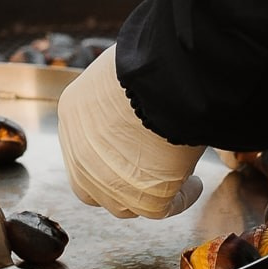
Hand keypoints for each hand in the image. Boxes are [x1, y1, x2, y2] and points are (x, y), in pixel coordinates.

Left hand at [57, 48, 202, 218]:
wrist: (165, 76)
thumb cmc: (149, 59)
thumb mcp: (121, 70)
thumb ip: (122, 89)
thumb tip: (145, 87)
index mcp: (73, 113)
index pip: (83, 142)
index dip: (106, 149)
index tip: (131, 144)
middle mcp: (80, 152)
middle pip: (92, 184)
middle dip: (117, 183)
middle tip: (146, 171)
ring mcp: (108, 182)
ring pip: (122, 204)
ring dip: (145, 195)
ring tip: (174, 178)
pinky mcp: (142, 200)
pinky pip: (161, 210)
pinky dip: (180, 199)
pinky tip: (194, 183)